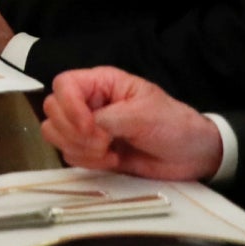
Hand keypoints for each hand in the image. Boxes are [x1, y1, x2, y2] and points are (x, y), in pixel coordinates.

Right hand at [41, 68, 223, 179]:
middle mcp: (89, 103)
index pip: (63, 84)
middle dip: (75, 132)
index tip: (90, 128)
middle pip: (53, 110)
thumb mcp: (146, 115)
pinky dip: (87, 162)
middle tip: (105, 142)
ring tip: (109, 153)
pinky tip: (112, 160)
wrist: (191, 155)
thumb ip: (112, 118)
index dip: (69, 106)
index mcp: (101, 84)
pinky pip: (69, 155)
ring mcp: (88, 127)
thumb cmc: (173, 125)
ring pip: (55, 134)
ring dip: (80, 149)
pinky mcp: (91, 150)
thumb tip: (89, 128)